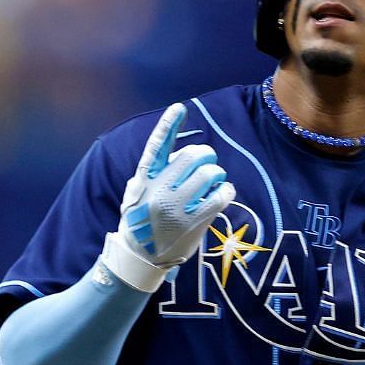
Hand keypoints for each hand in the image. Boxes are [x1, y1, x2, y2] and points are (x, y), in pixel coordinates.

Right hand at [99, 104, 235, 292]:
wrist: (140, 256)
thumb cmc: (142, 219)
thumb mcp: (138, 191)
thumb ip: (156, 171)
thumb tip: (180, 152)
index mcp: (145, 177)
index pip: (157, 145)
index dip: (168, 125)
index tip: (179, 107)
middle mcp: (160, 188)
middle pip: (195, 154)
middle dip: (206, 157)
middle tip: (206, 167)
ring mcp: (177, 205)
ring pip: (212, 172)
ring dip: (217, 176)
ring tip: (210, 186)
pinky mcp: (195, 221)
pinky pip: (222, 194)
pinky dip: (226, 191)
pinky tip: (221, 195)